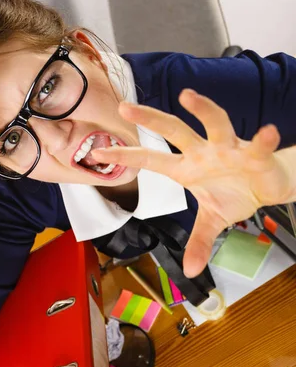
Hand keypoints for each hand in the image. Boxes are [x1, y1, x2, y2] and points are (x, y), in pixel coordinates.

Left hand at [92, 90, 292, 277]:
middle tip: (125, 107)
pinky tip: (267, 133)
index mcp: (187, 168)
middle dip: (150, 119)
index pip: (151, 159)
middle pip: (174, 130)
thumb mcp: (213, 221)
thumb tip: (189, 270)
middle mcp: (203, 153)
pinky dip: (263, 140)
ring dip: (202, 110)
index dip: (125, 156)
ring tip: (187, 96)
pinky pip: (258, 146)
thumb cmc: (236, 194)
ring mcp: (228, 150)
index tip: (98, 153)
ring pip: (214, 124)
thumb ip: (199, 241)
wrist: (268, 186)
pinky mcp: (255, 154)